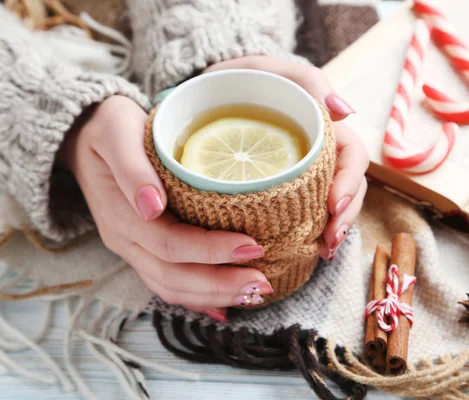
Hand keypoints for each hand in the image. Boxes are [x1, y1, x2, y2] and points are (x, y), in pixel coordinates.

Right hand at [58, 96, 272, 321]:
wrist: (85, 135)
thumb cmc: (110, 128)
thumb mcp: (118, 133)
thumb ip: (132, 169)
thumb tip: (151, 205)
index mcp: (121, 215)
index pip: (170, 244)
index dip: (211, 250)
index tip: (252, 246)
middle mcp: (125, 240)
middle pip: (173, 277)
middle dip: (220, 284)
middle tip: (263, 283)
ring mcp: (132, 249)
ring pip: (171, 287)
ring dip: (213, 295)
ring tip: (254, 294)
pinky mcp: (142, 250)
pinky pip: (167, 283)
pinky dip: (197, 297)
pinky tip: (224, 304)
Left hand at [205, 57, 368, 258]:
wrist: (203, 93)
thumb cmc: (241, 78)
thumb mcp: (271, 70)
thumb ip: (309, 82)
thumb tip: (346, 112)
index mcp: (323, 129)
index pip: (351, 157)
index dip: (350, 183)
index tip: (333, 206)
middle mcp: (318, 154)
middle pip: (348, 188)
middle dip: (345, 217)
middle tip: (330, 241)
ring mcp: (302, 174)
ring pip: (332, 205)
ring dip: (334, 230)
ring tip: (324, 251)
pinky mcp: (283, 190)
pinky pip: (305, 213)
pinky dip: (310, 233)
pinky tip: (308, 249)